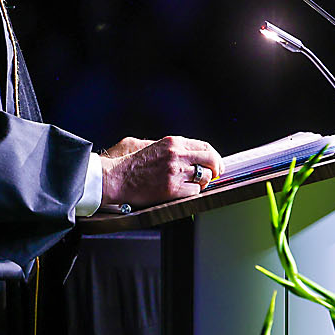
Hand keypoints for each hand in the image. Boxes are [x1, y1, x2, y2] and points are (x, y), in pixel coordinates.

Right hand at [100, 135, 223, 206]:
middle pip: (211, 159)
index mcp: (173, 142)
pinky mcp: (172, 189)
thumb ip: (175, 148)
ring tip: (192, 184)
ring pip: (205, 177)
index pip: (205, 146)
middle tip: (216, 175)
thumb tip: (196, 154)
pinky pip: (195, 191)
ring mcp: (175, 172)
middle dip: (217, 168)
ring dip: (202, 182)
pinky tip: (183, 192)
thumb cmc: (133, 164)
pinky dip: (192, 193)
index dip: (214, 156)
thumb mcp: (155, 146)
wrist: (118, 177)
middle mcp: (177, 154)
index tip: (216, 163)